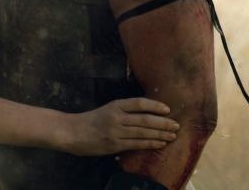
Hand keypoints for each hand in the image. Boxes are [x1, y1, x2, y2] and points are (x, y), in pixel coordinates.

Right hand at [63, 98, 178, 155]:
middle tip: (176, 125)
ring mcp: (116, 132)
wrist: (73, 132)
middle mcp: (117, 117)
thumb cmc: (90, 120)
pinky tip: (160, 143)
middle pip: (145, 119)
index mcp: (115, 105)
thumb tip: (146, 114)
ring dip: (160, 134)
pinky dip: (151, 143)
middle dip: (163, 123)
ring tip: (172, 135)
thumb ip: (123, 112)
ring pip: (143, 132)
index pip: (139, 103)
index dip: (155, 106)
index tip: (167, 109)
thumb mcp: (107, 110)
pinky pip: (137, 144)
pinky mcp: (115, 145)